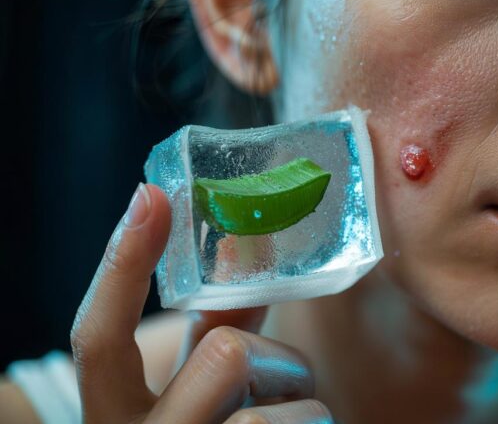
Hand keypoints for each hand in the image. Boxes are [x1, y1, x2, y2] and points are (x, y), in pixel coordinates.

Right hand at [70, 184, 332, 422]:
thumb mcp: (203, 385)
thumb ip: (216, 324)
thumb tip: (242, 241)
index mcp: (115, 414)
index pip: (97, 337)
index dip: (120, 265)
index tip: (152, 193)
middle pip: (225, 356)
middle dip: (275, 357)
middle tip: (281, 381)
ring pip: (278, 409)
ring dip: (304, 404)